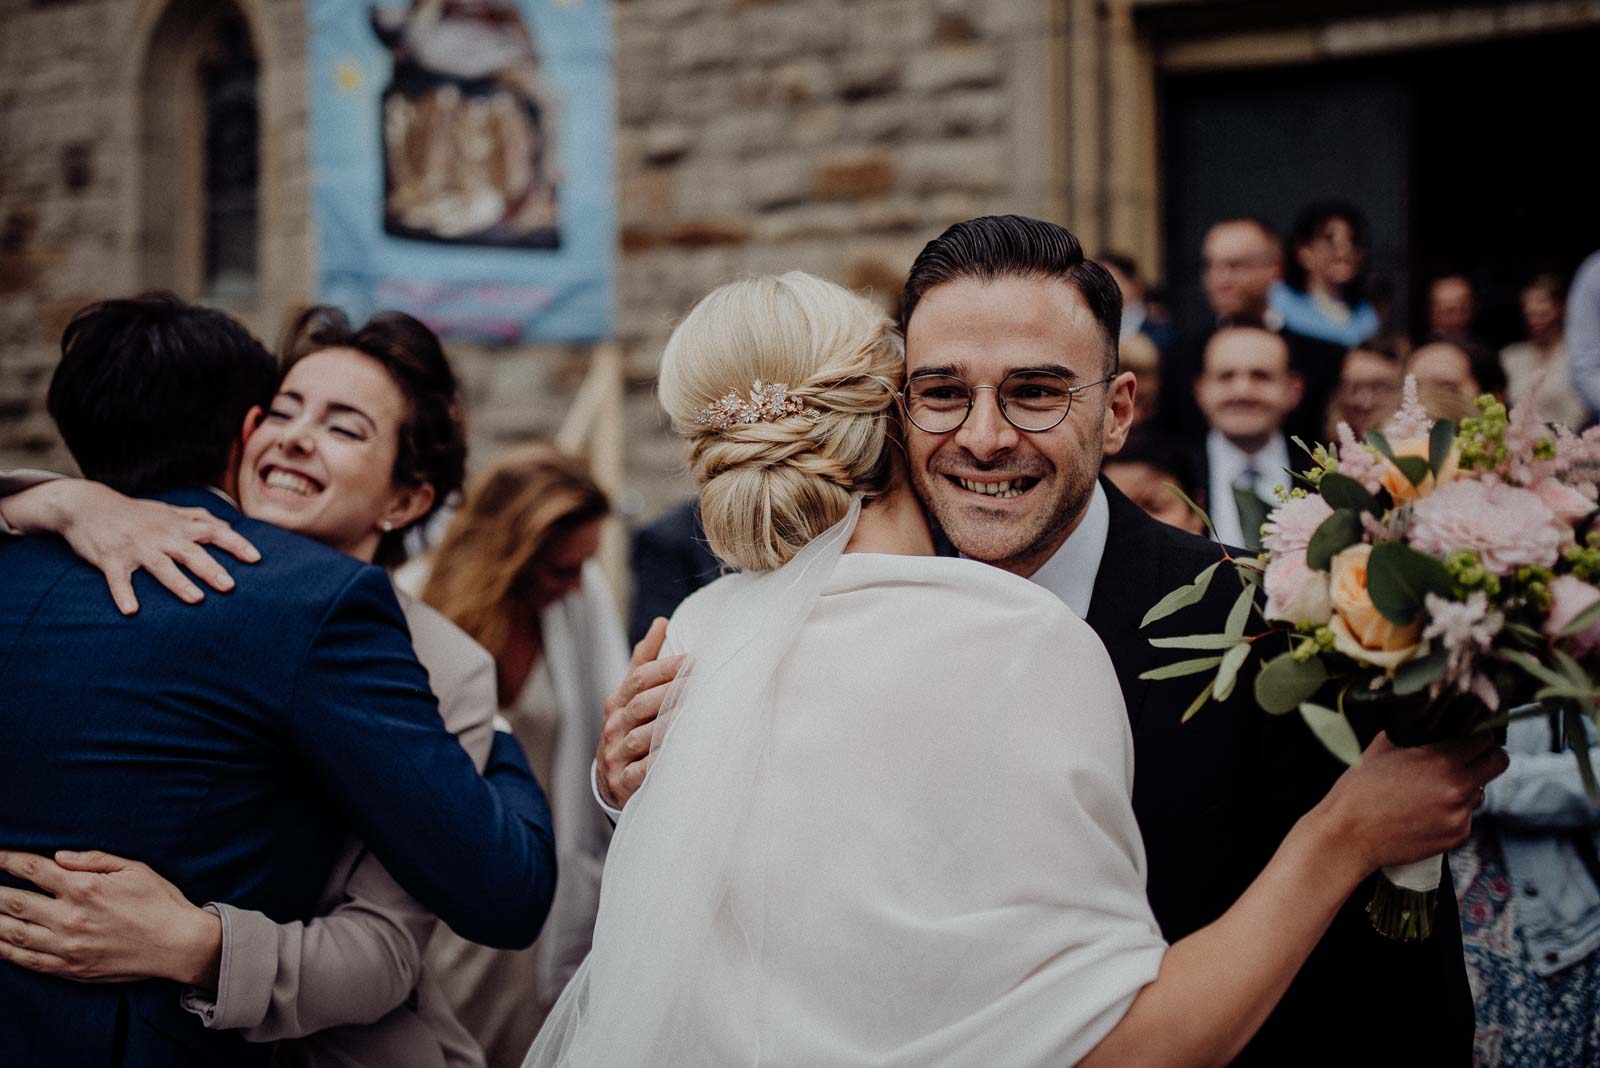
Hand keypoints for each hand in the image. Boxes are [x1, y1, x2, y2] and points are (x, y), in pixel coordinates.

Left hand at [0, 849, 220, 989]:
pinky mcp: (70, 968)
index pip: (33, 870)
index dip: (7, 860)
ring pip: (13, 933)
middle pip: (13, 902)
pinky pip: (27, 961)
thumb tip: (58, 856)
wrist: (179, 945)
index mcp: (85, 888)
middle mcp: (69, 917)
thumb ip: (94, 859)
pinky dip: (5, 952)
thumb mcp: (135, 868)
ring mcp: (67, 946)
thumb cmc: (161, 902)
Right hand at [8, 480, 259, 614]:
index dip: (236, 543)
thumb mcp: (169, 510)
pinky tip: (131, 611)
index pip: (214, 531)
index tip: (256, 559)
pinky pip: (118, 578)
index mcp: (177, 525)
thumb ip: (199, 518)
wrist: (87, 505)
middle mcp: (161, 535)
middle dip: (211, 568)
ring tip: (196, 599)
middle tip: (230, 586)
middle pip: (190, 552)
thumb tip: (229, 526)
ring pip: (160, 565)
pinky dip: (123, 594)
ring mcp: (136, 547)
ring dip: (178, 582)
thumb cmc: (135, 513)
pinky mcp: (110, 558)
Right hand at [596, 618, 689, 809]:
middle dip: (674, 692)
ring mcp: (615, 754)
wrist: (611, 780)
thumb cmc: (629, 729)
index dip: (667, 668)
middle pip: (643, 703)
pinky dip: (660, 762)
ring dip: (672, 724)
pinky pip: (642, 770)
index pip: (639, 678)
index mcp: (617, 703)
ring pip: (643, 736)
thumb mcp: (631, 696)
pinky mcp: (622, 781)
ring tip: (699, 715)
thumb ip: (644, 661)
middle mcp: (613, 726)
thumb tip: (662, 622)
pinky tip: (682, 753)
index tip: (695, 660)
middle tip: (704, 683)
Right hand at [1316, 733, 1508, 873]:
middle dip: (1486, 756)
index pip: (1485, 738)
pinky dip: (1452, 811)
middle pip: (1499, 762)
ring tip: (1433, 789)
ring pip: (1481, 790)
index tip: (1468, 737)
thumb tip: (1429, 722)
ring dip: (1465, 786)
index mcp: (1442, 760)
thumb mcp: (1382, 748)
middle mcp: (1458, 787)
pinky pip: (1466, 815)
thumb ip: (1413, 733)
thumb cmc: (1359, 789)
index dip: (1476, 735)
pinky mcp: (1457, 836)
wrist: (1348, 834)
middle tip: (1469, 757)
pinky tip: (1425, 811)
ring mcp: (1460, 815)